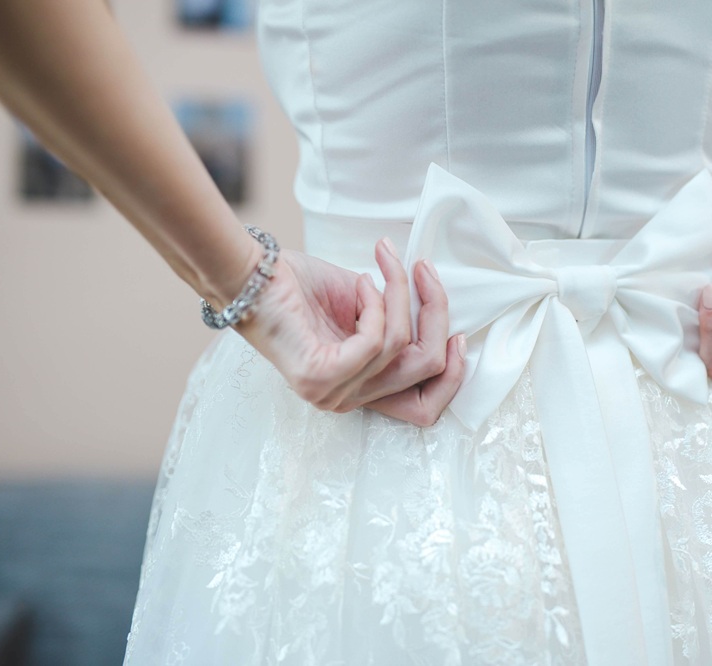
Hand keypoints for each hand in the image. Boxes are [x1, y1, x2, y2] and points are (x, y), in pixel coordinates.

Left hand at [234, 239, 466, 425]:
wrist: (253, 277)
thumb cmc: (304, 289)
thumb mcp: (369, 308)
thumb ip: (401, 323)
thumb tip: (440, 311)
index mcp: (361, 390)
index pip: (425, 408)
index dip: (454, 374)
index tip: (458, 332)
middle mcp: (348, 401)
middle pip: (427, 371)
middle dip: (436, 314)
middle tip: (424, 272)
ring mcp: (332, 395)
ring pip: (402, 347)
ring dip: (398, 294)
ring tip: (377, 266)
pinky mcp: (320, 378)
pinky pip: (376, 341)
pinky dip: (375, 303)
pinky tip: (359, 283)